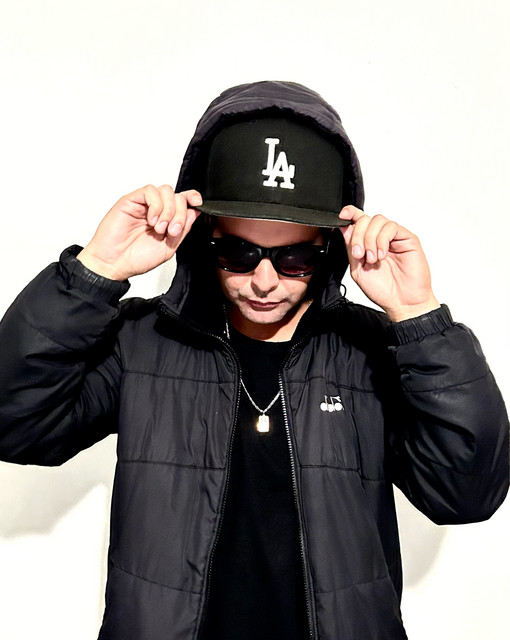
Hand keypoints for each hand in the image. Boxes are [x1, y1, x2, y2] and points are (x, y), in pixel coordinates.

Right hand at [77, 185, 201, 279]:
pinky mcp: (131, 200)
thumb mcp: (168, 247)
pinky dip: (156, 205)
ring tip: (159, 228)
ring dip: (168, 210)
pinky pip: (149, 191)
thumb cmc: (135, 259)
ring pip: (165, 191)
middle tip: (171, 231)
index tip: (198, 202)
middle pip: (177, 196)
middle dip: (179, 214)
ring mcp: (144, 205)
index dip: (192, 198)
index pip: (183, 201)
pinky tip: (151, 220)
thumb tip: (195, 212)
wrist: (114, 264)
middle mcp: (156, 210)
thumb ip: (182, 230)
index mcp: (166, 220)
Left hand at [339, 205, 439, 321]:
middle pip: (365, 219)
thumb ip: (351, 249)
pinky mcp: (407, 238)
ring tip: (372, 259)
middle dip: (358, 235)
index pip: (358, 221)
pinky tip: (382, 255)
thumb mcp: (358, 270)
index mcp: (367, 244)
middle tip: (359, 255)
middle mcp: (380, 238)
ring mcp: (394, 237)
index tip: (342, 216)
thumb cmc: (383, 290)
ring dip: (370, 239)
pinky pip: (391, 227)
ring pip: (377, 220)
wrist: (402, 302)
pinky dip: (382, 240)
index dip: (350, 213)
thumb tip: (345, 229)